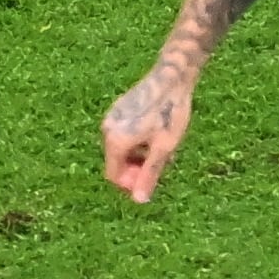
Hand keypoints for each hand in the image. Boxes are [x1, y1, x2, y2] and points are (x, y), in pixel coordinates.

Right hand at [103, 62, 194, 201]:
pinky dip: (139, 141)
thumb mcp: (163, 149)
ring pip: (123, 148)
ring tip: (166, 146)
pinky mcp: (119, 110)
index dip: (131, 183)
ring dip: (141, 154)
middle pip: (118, 162)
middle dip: (139, 168)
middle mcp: (107, 129)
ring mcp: (112, 118)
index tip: (154, 179)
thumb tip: (139, 200)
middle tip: (166, 161)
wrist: (171, 78)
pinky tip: (159, 133)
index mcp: (115, 141)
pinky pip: (124, 134)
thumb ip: (149, 174)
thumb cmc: (170, 114)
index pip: (113, 175)